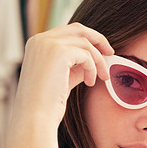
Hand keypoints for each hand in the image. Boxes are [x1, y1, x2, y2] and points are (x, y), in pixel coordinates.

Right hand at [6, 23, 113, 147]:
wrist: (35, 118)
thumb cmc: (46, 105)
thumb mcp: (62, 80)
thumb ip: (74, 67)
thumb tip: (92, 61)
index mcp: (37, 45)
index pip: (67, 32)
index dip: (87, 40)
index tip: (101, 52)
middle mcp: (40, 40)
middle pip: (78, 29)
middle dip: (97, 39)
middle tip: (111, 53)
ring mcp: (48, 44)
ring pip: (85, 42)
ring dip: (98, 60)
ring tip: (102, 77)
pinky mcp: (58, 52)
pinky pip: (86, 54)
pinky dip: (93, 67)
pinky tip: (90, 82)